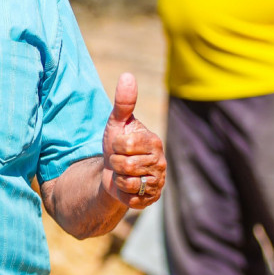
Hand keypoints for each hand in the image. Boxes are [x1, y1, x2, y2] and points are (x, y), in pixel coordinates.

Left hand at [101, 73, 165, 209]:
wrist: (113, 171)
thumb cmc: (117, 144)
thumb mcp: (116, 123)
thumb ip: (123, 102)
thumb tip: (127, 75)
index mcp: (154, 142)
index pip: (125, 145)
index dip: (115, 146)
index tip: (119, 146)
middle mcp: (160, 162)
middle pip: (125, 165)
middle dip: (115, 163)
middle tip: (120, 161)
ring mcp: (158, 182)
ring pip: (128, 182)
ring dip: (118, 178)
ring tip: (123, 173)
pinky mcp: (151, 199)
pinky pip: (131, 199)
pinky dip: (122, 194)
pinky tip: (126, 187)